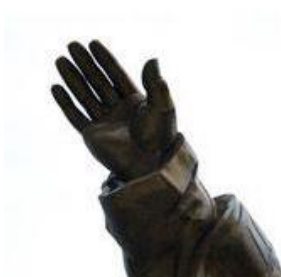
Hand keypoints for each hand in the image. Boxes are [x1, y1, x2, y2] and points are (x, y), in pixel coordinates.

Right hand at [51, 40, 176, 179]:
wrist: (149, 166)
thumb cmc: (160, 139)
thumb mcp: (161, 108)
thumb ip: (155, 84)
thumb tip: (153, 59)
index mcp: (136, 103)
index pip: (117, 76)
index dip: (105, 60)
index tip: (93, 43)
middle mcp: (119, 111)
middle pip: (99, 82)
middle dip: (86, 64)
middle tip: (72, 45)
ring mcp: (105, 122)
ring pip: (85, 95)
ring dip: (73, 78)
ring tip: (60, 60)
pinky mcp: (93, 135)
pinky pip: (75, 116)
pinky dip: (65, 102)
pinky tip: (56, 87)